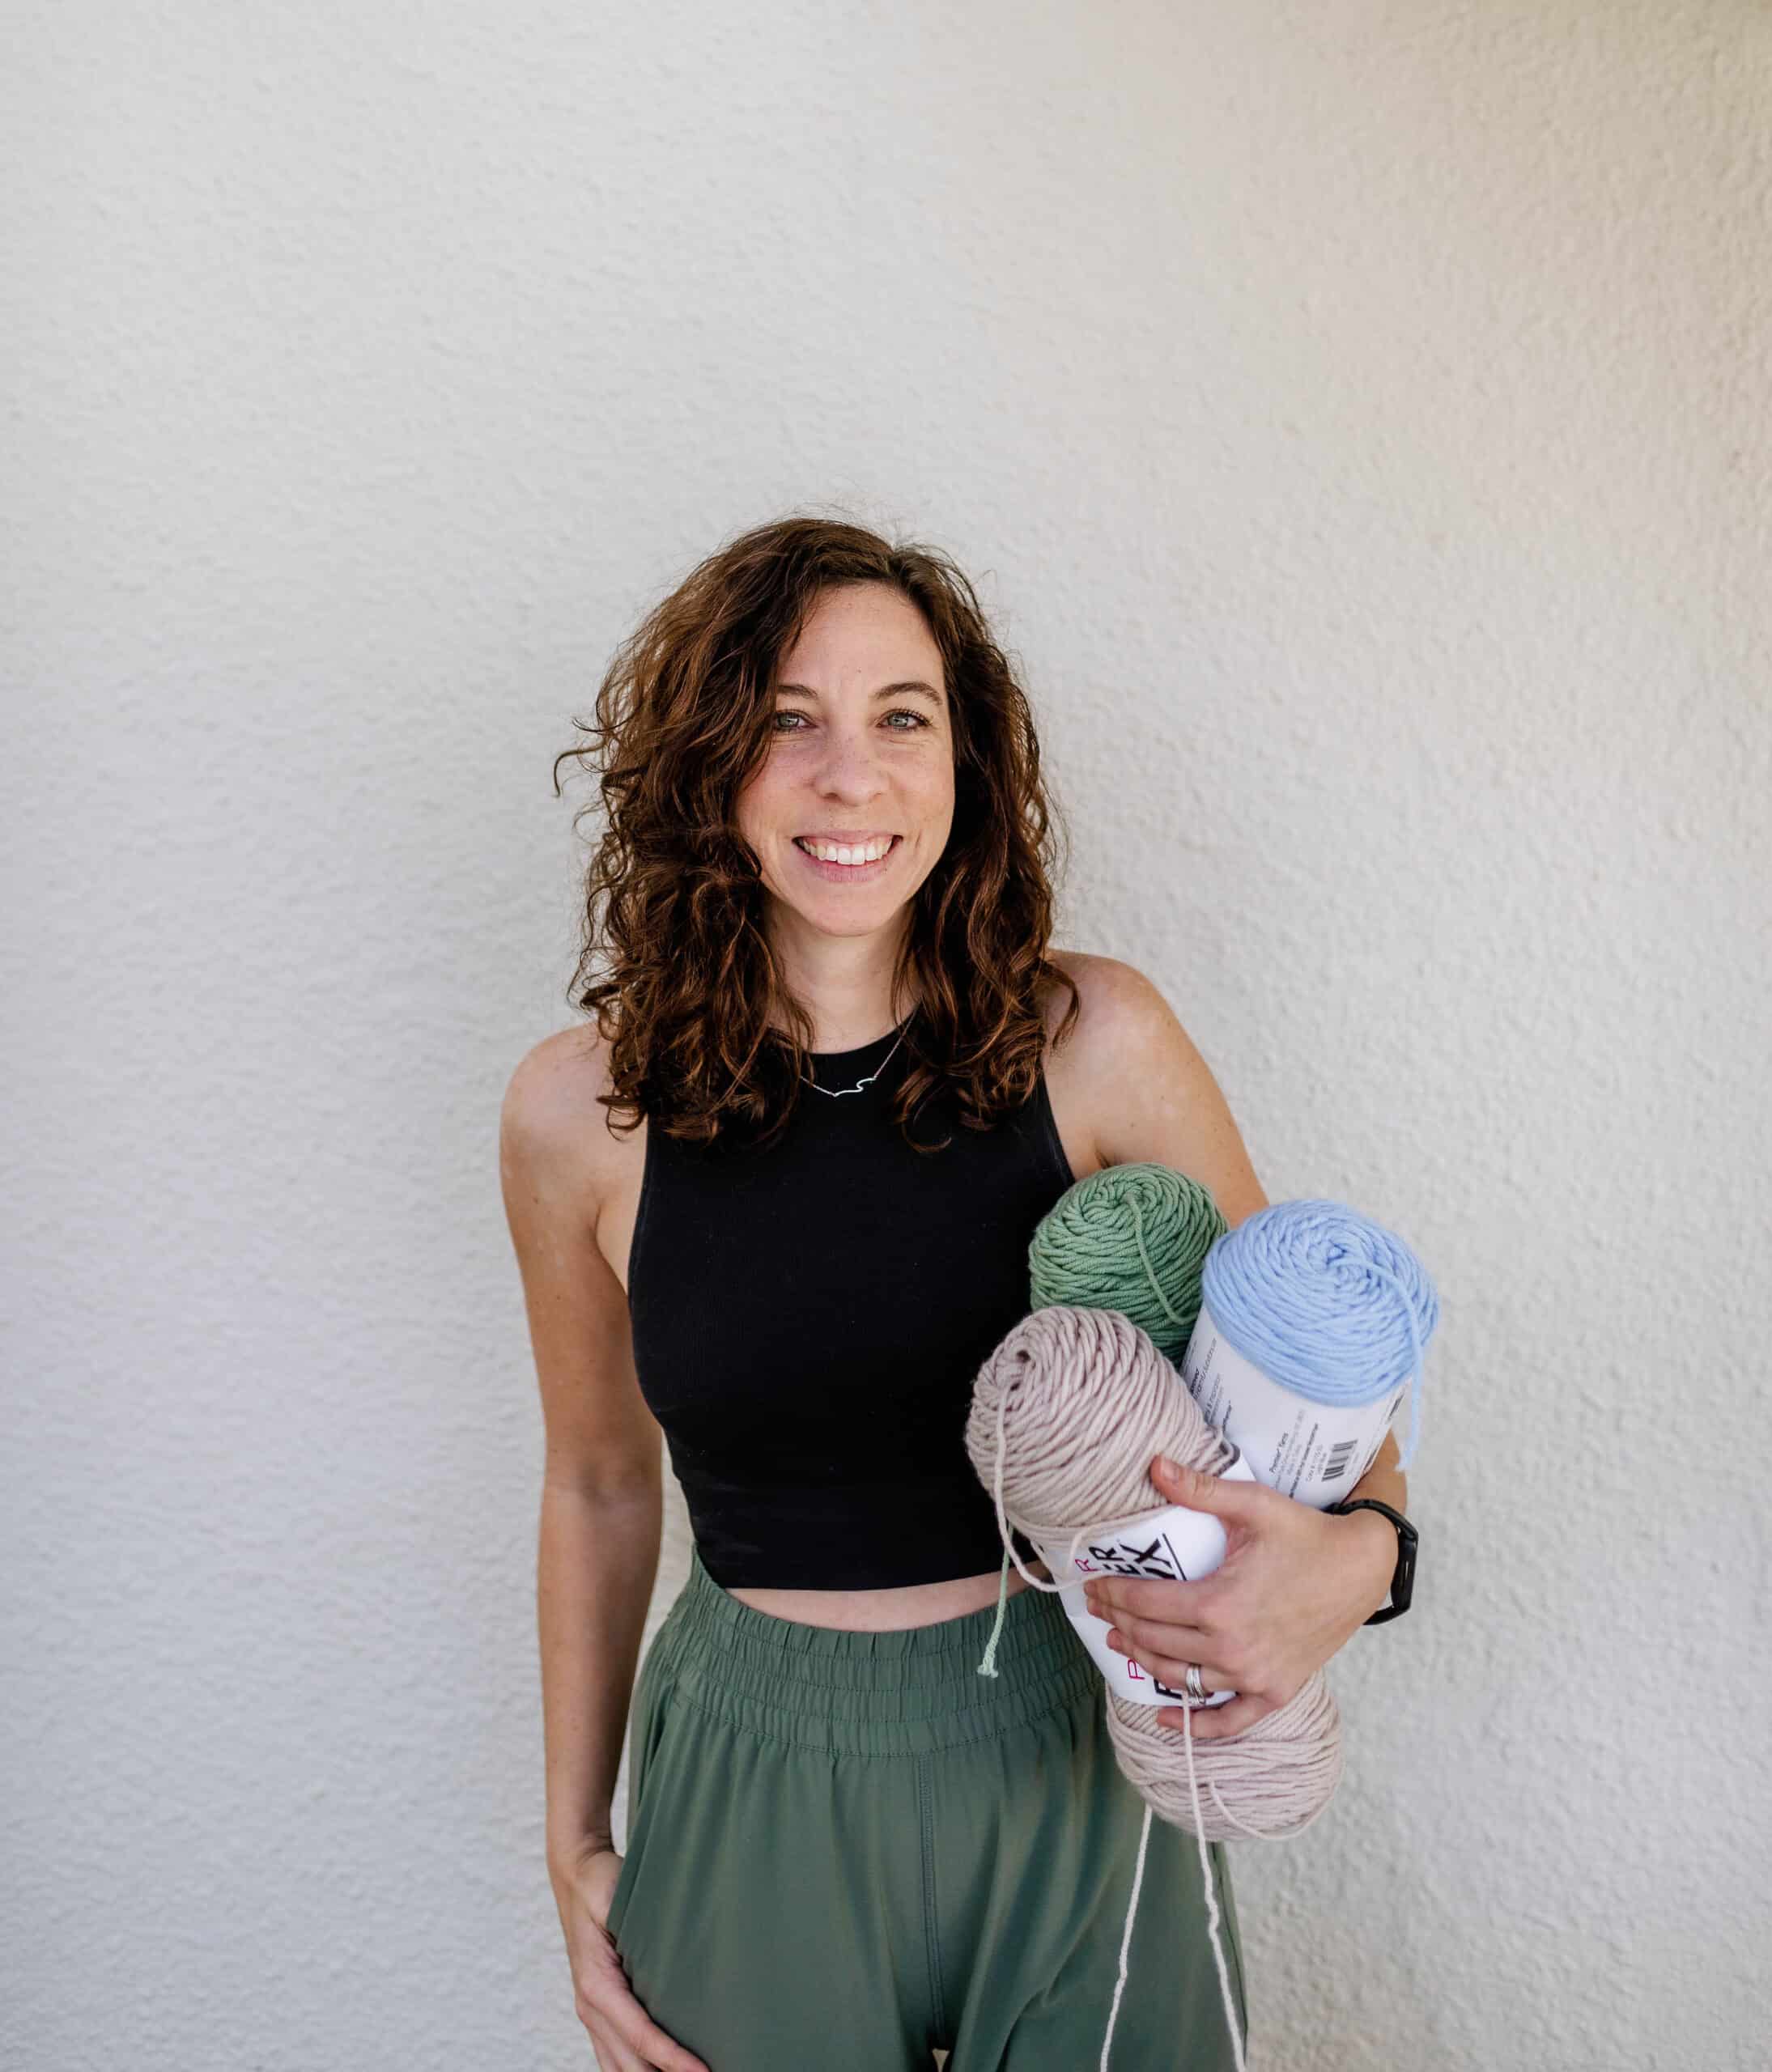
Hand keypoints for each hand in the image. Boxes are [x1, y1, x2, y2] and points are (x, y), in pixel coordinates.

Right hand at [552, 1839, 710, 2071]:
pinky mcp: (597, 2011)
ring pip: (618, 2068)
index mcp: (597, 1985)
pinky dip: (637, 2069)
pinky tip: (664, 2071)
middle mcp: (590, 2006)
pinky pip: (614, 2055)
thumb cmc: (601, 1885)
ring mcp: (591, 2013)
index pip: (640, 2035)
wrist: (576, 1875)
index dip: (672, 2059)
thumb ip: (641, 1928)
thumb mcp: (617, 1900)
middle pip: (629, 2064)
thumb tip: (679, 1945)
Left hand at [1080, 1453, 1393, 1740]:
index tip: (1092, 1583)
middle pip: (1154, 1641)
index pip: (1145, 1604)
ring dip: (1143, 1661)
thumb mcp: (1253, 1505)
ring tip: (1120, 1641)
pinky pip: (1229, 1720)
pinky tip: (1166, 1719)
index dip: (1112, 1593)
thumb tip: (1154, 1465)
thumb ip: (1200, 1490)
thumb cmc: (1306, 1534)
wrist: (1361, 1569)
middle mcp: (1231, 1648)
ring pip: (1179, 1678)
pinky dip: (1196, 1725)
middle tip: (1097, 1607)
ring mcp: (1253, 1675)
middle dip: (1119, 1621)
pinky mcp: (1274, 1690)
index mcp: (1219, 1604)